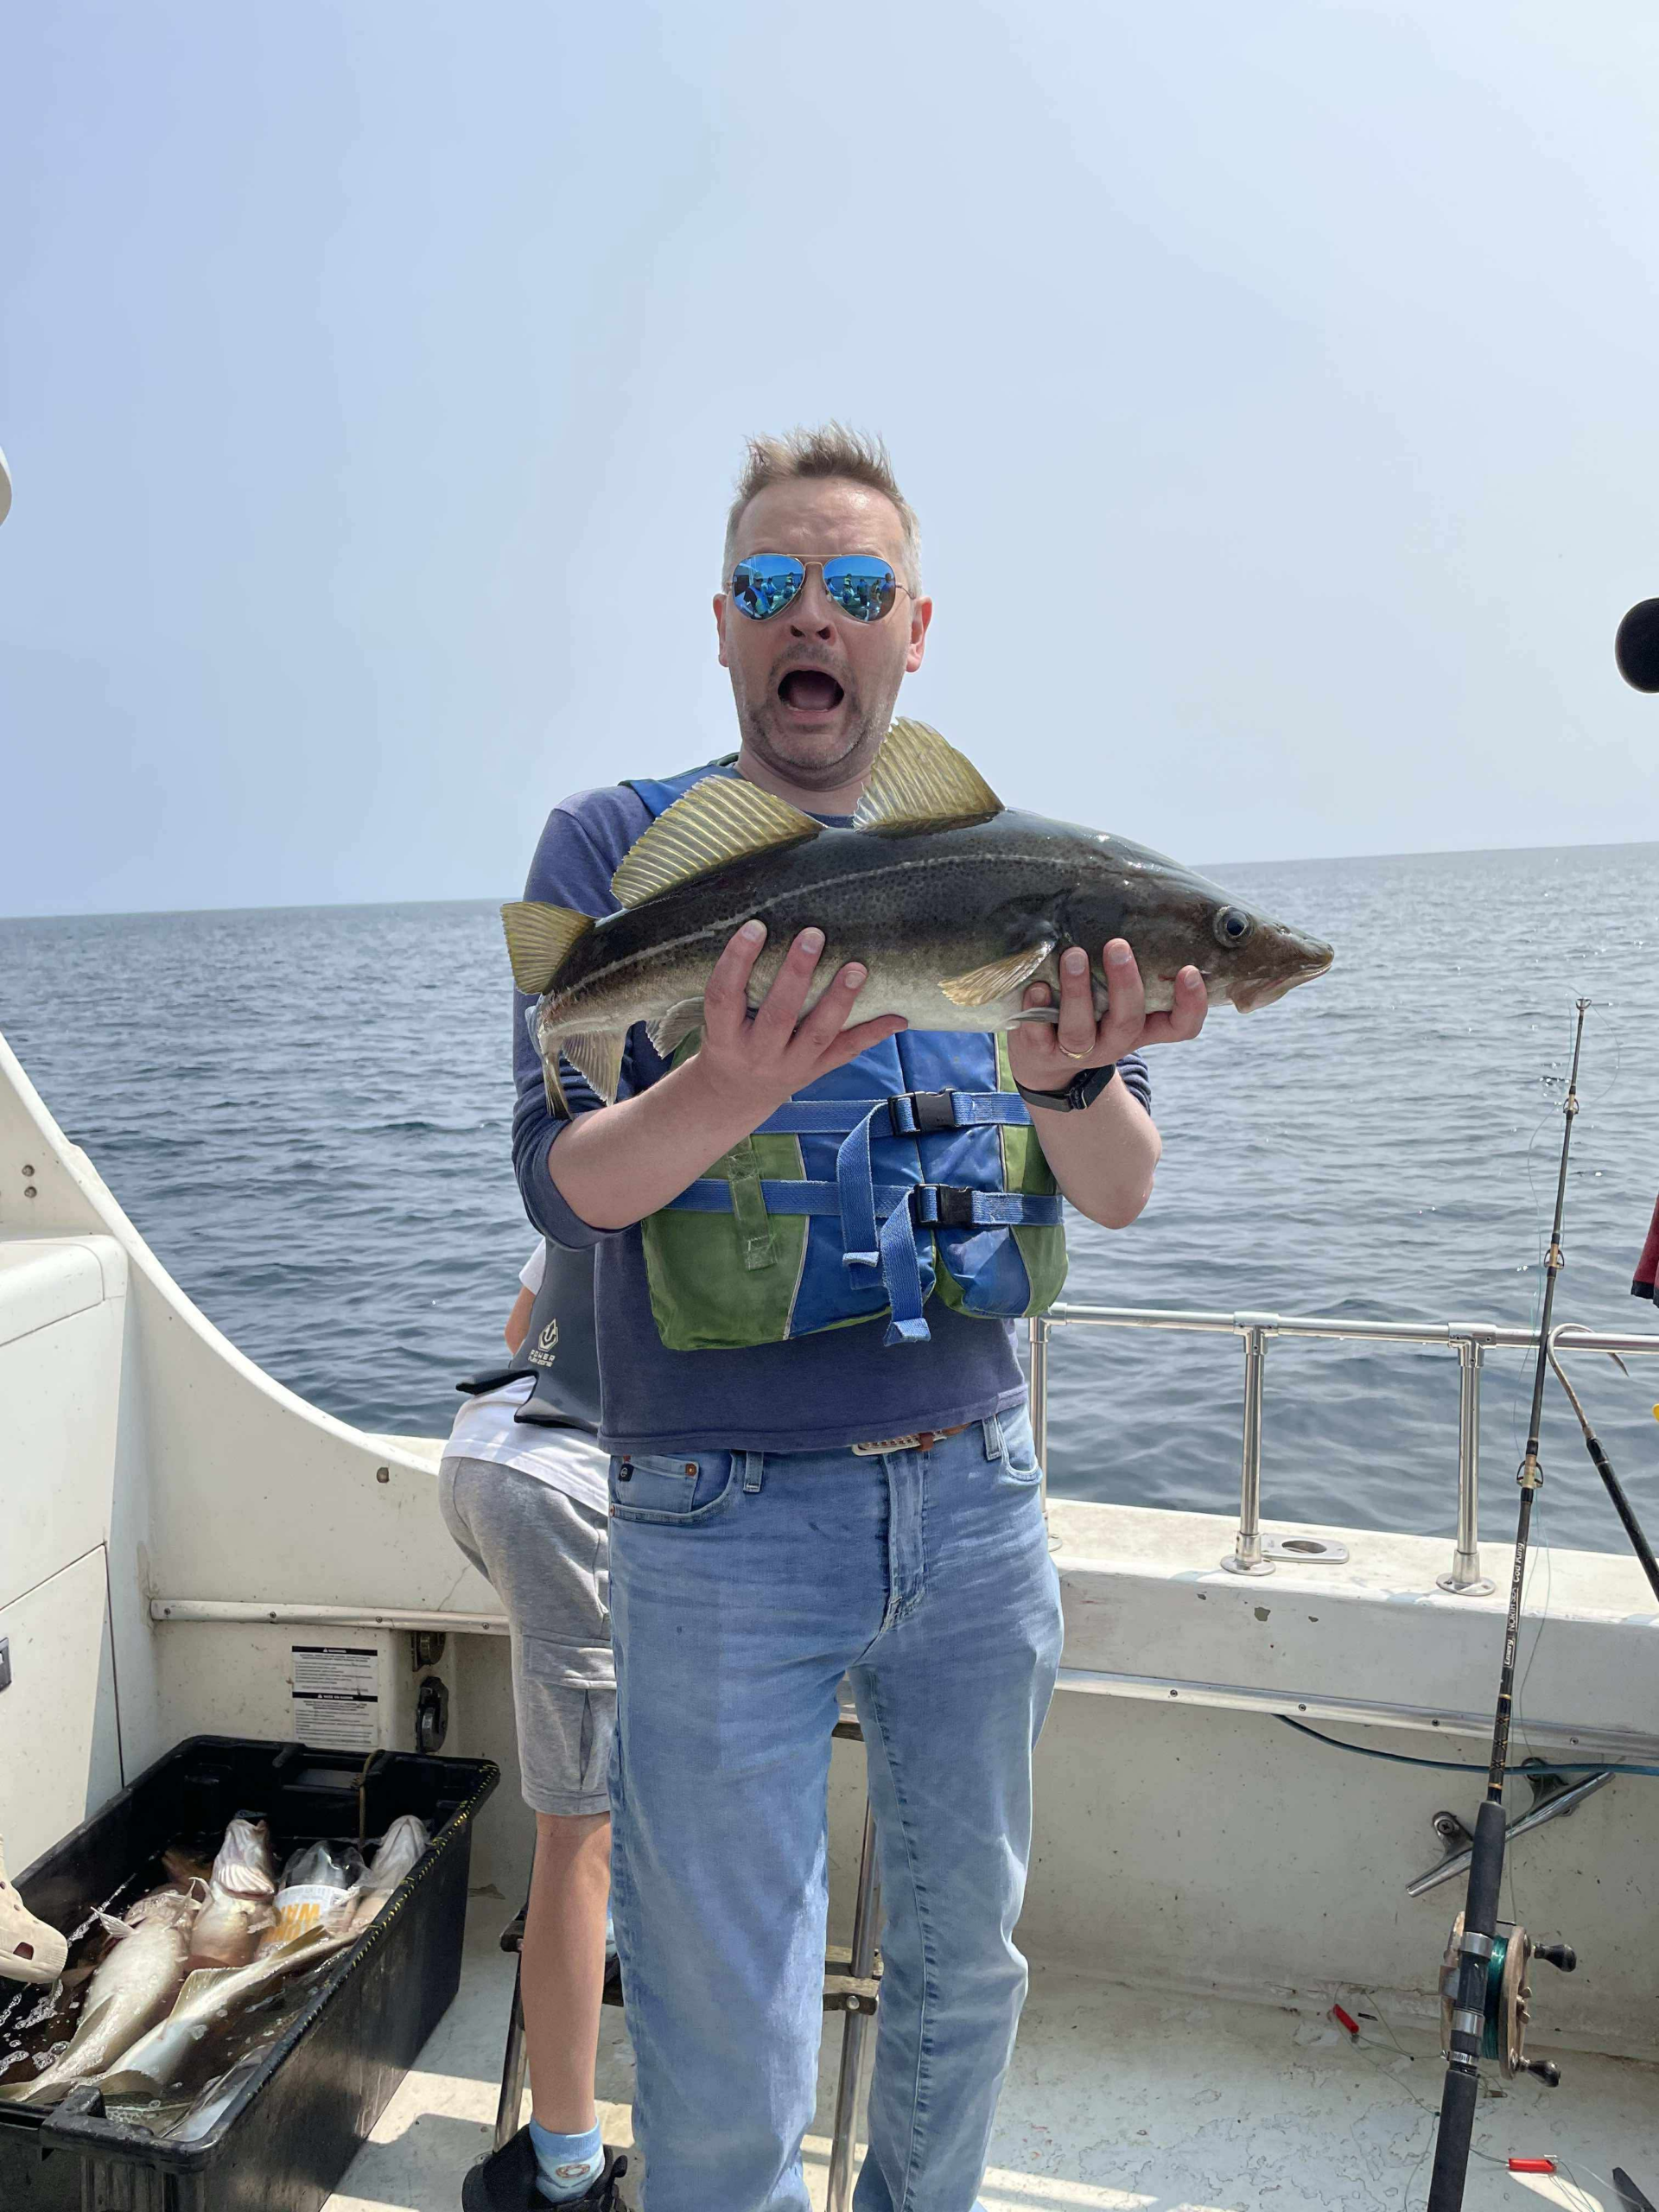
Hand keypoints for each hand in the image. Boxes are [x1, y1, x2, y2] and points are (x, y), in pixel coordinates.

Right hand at [689, 920, 906, 1122]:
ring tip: (856, 968)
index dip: (738, 959)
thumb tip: (763, 924)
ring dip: (839, 999)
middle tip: (813, 935)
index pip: (724, 995)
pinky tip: (898, 1018)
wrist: (736, 1094)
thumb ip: (734, 984)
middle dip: (797, 974)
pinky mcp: (815, 1071)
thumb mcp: (717, 1020)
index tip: (756, 925)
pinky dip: (874, 1034)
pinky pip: (846, 1052)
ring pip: (817, 1033)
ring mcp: (789, 1065)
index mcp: (723, 1035)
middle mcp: (756, 1054)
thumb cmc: (728, 1040)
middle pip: (778, 1014)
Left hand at [1008, 940, 1206, 1092]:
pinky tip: (1037, 987)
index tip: (1189, 970)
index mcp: (1143, 1026)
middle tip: (1117, 945)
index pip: (1181, 1026)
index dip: (1191, 1004)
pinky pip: (1039, 1036)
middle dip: (1124, 984)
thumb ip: (1131, 968)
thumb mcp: (1117, 996)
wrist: (1046, 1058)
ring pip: (1080, 1031)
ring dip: (1077, 992)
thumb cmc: (1091, 1009)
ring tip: (1073, 955)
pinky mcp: (1043, 1052)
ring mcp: (1079, 1051)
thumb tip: (1139, 904)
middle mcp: (1115, 1041)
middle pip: (1128, 1022)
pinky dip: (1036, 1010)